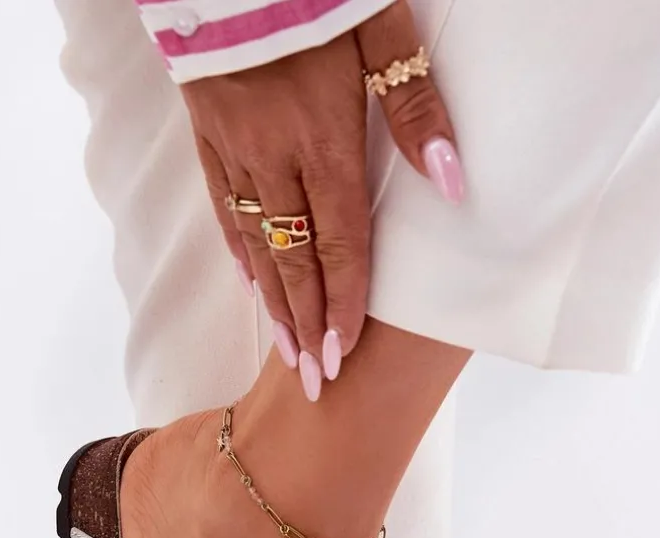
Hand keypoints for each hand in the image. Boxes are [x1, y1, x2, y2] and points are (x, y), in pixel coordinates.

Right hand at [182, 0, 460, 398]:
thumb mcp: (380, 30)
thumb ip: (414, 108)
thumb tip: (451, 183)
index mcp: (323, 139)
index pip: (339, 242)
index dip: (344, 303)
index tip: (345, 354)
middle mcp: (274, 158)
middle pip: (294, 259)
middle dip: (307, 326)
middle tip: (313, 380)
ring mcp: (235, 151)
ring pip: (256, 244)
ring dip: (274, 304)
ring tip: (286, 351)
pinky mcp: (208, 135)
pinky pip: (222, 208)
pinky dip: (240, 251)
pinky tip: (252, 284)